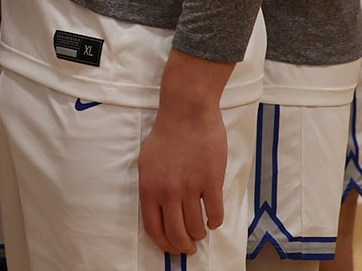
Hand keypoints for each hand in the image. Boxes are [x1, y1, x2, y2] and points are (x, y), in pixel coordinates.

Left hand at [137, 101, 226, 256]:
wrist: (186, 113)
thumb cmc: (166, 134)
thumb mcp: (147, 162)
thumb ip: (152, 187)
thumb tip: (159, 210)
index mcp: (149, 188)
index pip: (153, 228)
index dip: (164, 243)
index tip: (171, 248)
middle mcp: (167, 192)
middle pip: (176, 233)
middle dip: (183, 247)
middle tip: (189, 248)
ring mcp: (190, 188)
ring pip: (196, 227)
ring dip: (199, 234)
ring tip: (201, 231)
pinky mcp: (211, 182)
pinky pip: (215, 213)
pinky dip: (215, 222)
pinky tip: (213, 220)